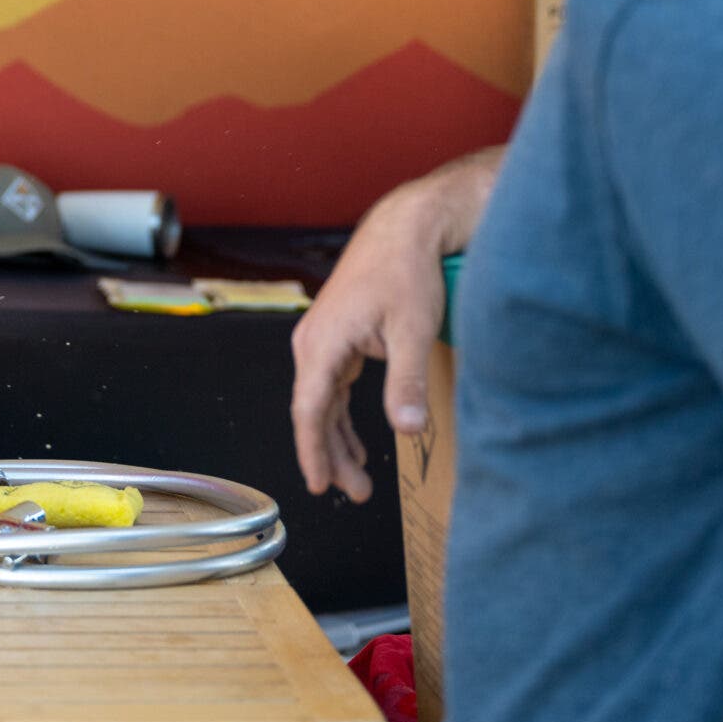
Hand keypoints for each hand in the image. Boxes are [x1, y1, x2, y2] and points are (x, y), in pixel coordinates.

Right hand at [288, 147, 501, 502]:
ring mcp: (322, 339)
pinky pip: (332, 387)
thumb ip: (407, 381)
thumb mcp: (413, 330)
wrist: (405, 228)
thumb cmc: (407, 272)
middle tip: (358, 493)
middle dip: (331, 455)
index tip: (319, 486)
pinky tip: (357, 441)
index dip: (314, 452)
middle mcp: (312, 343)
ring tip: (358, 478)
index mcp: (323, 344)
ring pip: (323, 402)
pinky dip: (342, 416)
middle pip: (314, 412)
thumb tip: (409, 430)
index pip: (310, 410)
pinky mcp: (338, 337)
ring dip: (338, 440)